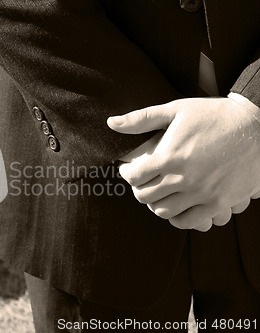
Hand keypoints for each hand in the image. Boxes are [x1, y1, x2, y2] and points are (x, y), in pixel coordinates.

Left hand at [108, 93, 259, 231]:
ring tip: (158, 192)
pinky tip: (176, 205)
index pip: (134, 177)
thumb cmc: (214, 116)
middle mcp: (184, 179)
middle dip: (138, 188)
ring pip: (163, 211)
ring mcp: (202, 193)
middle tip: (142, 181)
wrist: (259, 128)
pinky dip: (177, 217)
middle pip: (144, 196)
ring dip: (156, 203)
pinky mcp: (219, 203)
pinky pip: (188, 221)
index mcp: (170, 156)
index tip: (129, 169)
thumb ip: (141, 119)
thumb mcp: (177, 110)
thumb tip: (111, 123)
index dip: (126, 173)